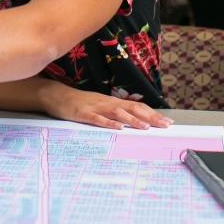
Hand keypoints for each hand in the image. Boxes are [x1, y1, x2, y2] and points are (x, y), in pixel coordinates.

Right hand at [41, 83, 172, 129]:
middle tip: (164, 125)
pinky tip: (118, 128)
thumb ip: (114, 112)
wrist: (56, 95)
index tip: (167, 122)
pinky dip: (109, 123)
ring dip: (132, 120)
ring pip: (117, 113)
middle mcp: (107, 103)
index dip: (152, 114)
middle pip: (132, 108)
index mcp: (112, 102)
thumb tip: (132, 120)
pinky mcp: (83, 114)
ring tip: (145, 127)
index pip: (137, 106)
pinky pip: (98, 119)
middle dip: (150, 117)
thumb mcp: (99, 106)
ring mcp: (95, 107)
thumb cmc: (79, 102)